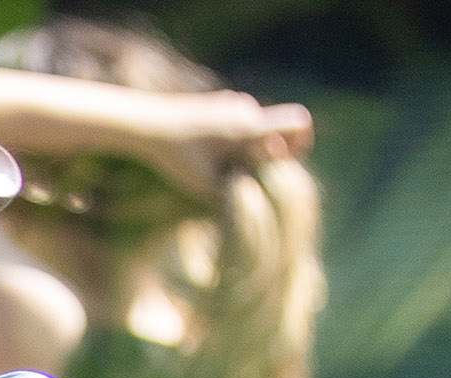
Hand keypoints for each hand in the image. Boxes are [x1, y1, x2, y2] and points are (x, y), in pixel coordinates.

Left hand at [152, 91, 311, 188]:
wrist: (147, 124)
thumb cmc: (177, 156)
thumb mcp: (204, 183)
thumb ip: (233, 192)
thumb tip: (256, 203)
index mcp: (249, 127)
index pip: (298, 122)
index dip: (303, 139)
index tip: (291, 157)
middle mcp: (246, 109)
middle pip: (275, 128)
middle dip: (269, 149)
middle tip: (248, 170)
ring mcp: (232, 101)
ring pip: (254, 125)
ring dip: (249, 144)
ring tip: (222, 162)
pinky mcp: (219, 101)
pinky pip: (237, 120)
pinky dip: (234, 136)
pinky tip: (210, 150)